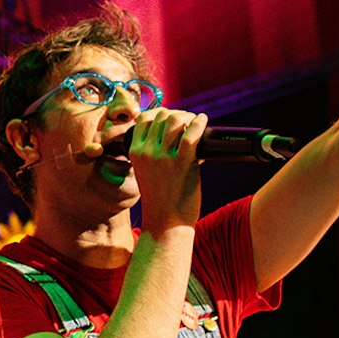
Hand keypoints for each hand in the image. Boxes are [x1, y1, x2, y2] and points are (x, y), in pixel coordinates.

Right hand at [126, 107, 205, 231]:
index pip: (144, 119)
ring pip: (175, 120)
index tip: (171, 118)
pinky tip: (203, 121)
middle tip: (187, 121)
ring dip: (188, 117)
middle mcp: (147, 152)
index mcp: (135, 152)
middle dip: (176, 113)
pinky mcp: (181, 164)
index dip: (159, 114)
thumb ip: (157, 154)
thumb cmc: (161, 200)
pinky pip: (191, 134)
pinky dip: (199, 123)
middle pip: (161, 116)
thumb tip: (183, 134)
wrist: (166, 223)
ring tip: (195, 122)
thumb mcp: (148, 173)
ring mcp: (163, 158)